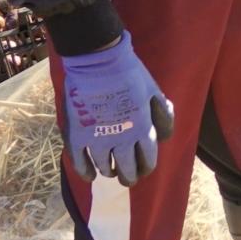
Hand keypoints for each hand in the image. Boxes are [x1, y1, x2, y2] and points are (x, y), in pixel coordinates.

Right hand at [59, 31, 174, 186]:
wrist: (98, 62)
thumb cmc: (130, 74)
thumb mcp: (155, 93)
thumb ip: (162, 117)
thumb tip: (163, 137)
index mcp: (141, 130)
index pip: (147, 161)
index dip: (146, 167)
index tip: (144, 169)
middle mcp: (121, 140)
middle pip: (127, 170)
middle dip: (130, 176)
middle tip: (128, 177)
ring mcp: (97, 140)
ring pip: (105, 167)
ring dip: (110, 171)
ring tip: (112, 170)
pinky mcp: (77, 136)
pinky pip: (80, 162)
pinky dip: (86, 172)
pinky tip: (90, 176)